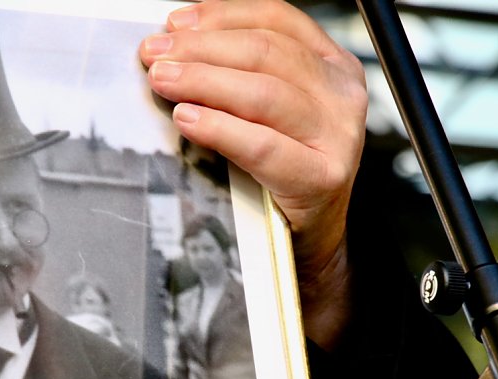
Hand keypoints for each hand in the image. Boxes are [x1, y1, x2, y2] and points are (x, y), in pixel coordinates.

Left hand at [140, 0, 366, 348]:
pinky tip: (187, 120)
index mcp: (332, 66)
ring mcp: (338, 136)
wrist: (308, 237)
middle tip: (155, 54)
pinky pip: (262, 145)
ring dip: (203, 82)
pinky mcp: (323, 177)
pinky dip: (219, 128)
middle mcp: (342, 95)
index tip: (176, 23)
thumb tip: (178, 45)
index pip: (278, 20)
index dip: (222, 16)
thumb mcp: (272, 111)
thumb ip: (241, 74)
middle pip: (266, 53)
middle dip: (201, 49)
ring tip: (163, 81)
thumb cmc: (282, 170)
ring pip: (263, 93)